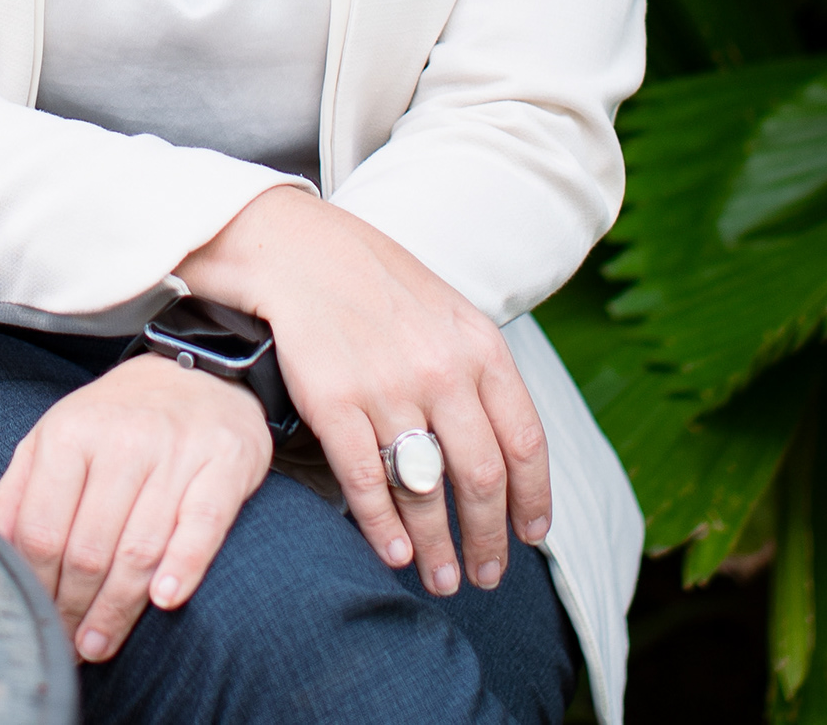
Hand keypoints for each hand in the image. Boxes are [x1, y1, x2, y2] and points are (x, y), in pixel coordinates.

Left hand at [0, 354, 275, 661]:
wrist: (199, 373)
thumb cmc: (117, 421)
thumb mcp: (57, 437)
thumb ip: (21, 490)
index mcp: (68, 434)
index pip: (41, 530)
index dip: (37, 587)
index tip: (37, 621)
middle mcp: (121, 440)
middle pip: (89, 549)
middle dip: (75, 609)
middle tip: (72, 647)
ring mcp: (175, 452)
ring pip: (140, 548)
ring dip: (118, 609)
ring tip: (101, 644)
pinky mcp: (224, 464)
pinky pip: (202, 525)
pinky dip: (182, 567)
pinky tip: (165, 602)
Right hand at [179, 185, 550, 598]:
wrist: (294, 247)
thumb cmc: (369, 279)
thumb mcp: (446, 311)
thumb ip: (477, 370)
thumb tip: (502, 445)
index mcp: (478, 346)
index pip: (525, 441)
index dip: (533, 498)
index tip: (531, 536)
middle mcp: (440, 370)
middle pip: (481, 477)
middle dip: (489, 539)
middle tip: (487, 576)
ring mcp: (387, 387)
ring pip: (425, 489)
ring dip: (438, 547)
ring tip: (442, 579)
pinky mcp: (332, 400)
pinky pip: (367, 481)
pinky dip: (383, 527)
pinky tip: (393, 554)